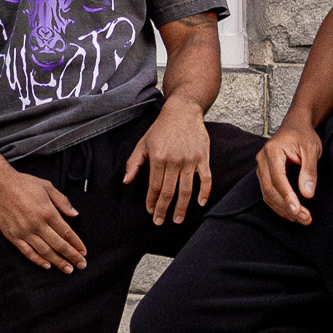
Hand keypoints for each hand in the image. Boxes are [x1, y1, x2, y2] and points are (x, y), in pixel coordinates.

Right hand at [0, 166, 87, 273]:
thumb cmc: (22, 183)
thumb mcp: (47, 186)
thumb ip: (62, 201)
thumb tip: (74, 213)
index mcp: (47, 212)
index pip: (67, 233)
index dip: (76, 244)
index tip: (83, 252)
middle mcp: (37, 224)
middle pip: (59, 245)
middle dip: (72, 256)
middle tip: (81, 265)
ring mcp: (24, 232)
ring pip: (45, 252)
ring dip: (58, 262)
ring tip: (67, 269)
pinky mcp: (13, 236)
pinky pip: (27, 252)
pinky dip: (38, 260)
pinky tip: (47, 265)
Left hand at [129, 96, 213, 225]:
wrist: (182, 111)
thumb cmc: (161, 128)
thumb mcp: (143, 143)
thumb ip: (134, 163)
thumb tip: (126, 181)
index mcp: (158, 157)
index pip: (154, 186)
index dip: (151, 201)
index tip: (150, 212)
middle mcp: (174, 160)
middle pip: (169, 191)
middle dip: (163, 209)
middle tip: (160, 221)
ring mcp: (190, 160)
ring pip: (186, 189)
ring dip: (181, 207)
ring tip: (177, 219)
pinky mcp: (203, 157)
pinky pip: (206, 179)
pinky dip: (204, 192)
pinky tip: (200, 203)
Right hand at [256, 121, 323, 225]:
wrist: (295, 126)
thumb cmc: (303, 135)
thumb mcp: (312, 149)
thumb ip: (309, 171)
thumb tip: (307, 194)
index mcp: (272, 151)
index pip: (277, 179)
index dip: (287, 196)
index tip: (298, 209)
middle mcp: (262, 160)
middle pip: (270, 190)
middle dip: (287, 207)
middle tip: (305, 218)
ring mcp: (261, 167)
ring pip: (267, 194)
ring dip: (283, 209)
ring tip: (302, 218)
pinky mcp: (264, 174)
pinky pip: (268, 193)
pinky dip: (279, 205)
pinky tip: (292, 212)